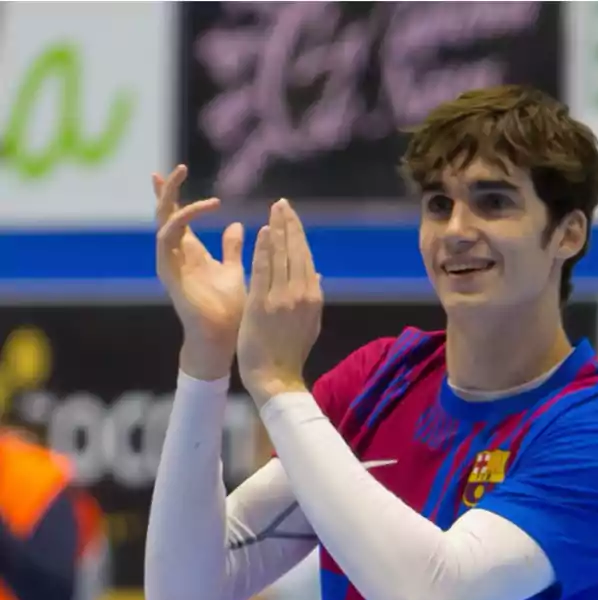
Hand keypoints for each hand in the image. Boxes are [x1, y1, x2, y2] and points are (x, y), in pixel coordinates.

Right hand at [153, 165, 246, 379]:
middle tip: (174, 168)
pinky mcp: (168, 272)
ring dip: (171, 198)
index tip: (176, 170)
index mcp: (191, 252)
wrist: (224, 336)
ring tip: (178, 177)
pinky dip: (179, 222)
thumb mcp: (233, 270)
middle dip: (167, 191)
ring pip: (163, 222)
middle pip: (166, 215)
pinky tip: (192, 209)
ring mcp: (170, 262)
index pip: (180, 217)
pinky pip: (167, 239)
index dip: (176, 195)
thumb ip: (231, 248)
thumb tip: (236, 225)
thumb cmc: (229, 308)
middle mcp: (177, 255)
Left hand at [237, 200, 322, 406]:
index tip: (291, 217)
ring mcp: (281, 298)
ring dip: (278, 230)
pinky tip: (264, 231)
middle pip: (295, 251)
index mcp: (313, 297)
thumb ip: (313, 297)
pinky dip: (265, 249)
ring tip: (275, 210)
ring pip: (281, 256)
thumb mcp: (310, 324)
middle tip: (282, 204)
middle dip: (289, 225)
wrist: (275, 377)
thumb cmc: (289, 353)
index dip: (298, 235)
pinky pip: (264, 270)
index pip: (305, 258)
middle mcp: (301, 293)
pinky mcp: (262, 303)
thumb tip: (316, 274)